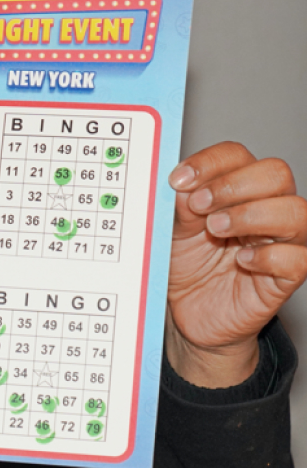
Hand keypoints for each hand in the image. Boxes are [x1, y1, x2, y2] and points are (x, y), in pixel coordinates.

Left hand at [166, 142, 306, 386]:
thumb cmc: (187, 264)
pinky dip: (269, 256)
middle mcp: (265, 208)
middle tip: (199, 206)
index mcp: (236, 189)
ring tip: (215, 230)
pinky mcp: (286, 278)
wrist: (188, 312)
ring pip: (297, 211)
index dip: (209, 163)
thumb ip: (179, 207)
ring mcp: (281, 242)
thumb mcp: (172, 230)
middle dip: (233, 185)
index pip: (237, 156)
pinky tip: (241, 260)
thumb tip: (183, 187)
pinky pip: (300, 259)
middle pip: (275, 173)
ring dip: (252, 215)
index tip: (178, 180)